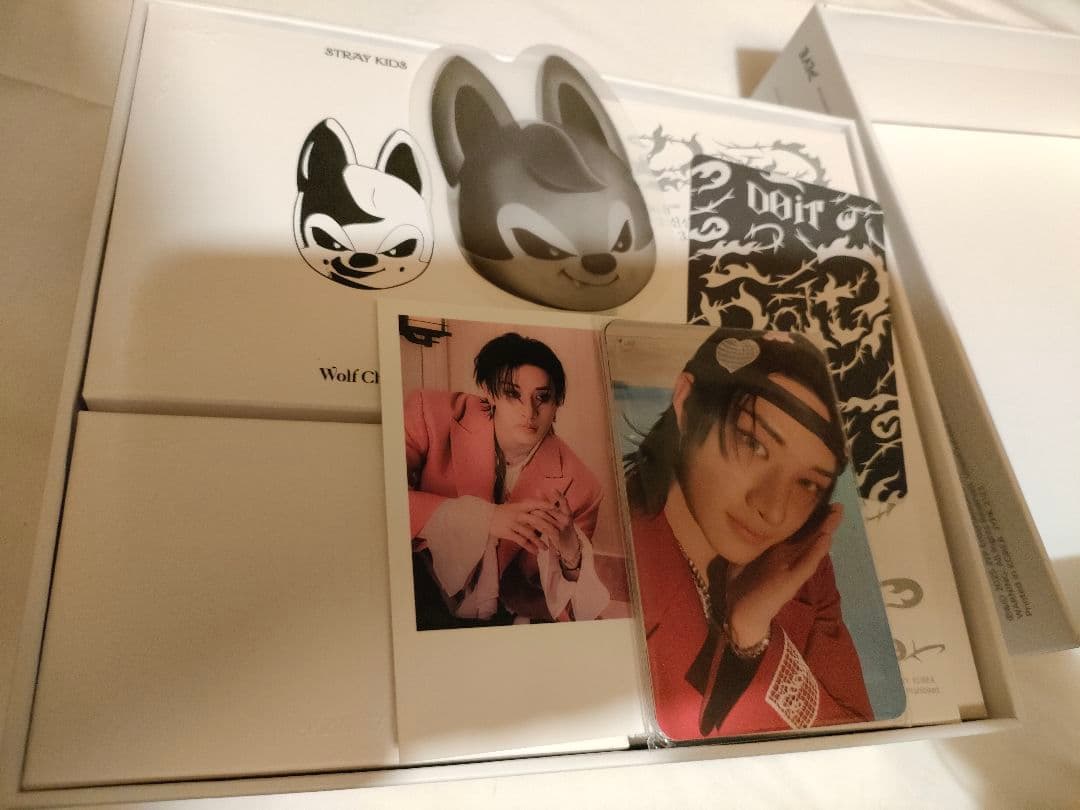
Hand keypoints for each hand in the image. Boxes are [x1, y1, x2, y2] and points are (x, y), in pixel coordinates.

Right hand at [488, 499, 556, 554]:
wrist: (486, 517)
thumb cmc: (503, 512)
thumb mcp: (515, 507)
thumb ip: (528, 508)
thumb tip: (542, 509)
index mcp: (521, 506)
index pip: (536, 504)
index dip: (546, 506)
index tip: (556, 510)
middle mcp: (518, 514)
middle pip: (536, 521)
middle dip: (548, 529)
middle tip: (557, 535)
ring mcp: (513, 523)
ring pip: (529, 533)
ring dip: (539, 541)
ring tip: (546, 548)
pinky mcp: (508, 532)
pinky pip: (521, 541)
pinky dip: (529, 547)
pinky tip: (535, 552)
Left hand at [538, 487, 579, 567]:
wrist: (568, 545)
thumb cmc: (560, 526)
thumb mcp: (557, 515)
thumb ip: (547, 504)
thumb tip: (537, 490)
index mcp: (568, 513)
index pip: (564, 502)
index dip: (559, 496)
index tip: (552, 488)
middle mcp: (566, 520)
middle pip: (552, 510)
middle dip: (541, 507)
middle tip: (530, 504)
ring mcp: (562, 529)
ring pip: (548, 520)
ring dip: (538, 516)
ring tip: (529, 513)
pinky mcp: (557, 537)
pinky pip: (545, 530)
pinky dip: (538, 526)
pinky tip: (531, 524)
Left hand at [725, 504, 842, 647]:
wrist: (739, 614)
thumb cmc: (741, 587)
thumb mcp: (742, 559)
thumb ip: (747, 544)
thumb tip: (741, 524)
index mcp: (779, 554)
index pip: (798, 533)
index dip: (809, 518)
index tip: (820, 501)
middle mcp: (789, 559)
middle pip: (810, 537)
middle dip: (824, 521)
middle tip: (838, 504)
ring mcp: (792, 570)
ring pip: (813, 548)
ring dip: (825, 531)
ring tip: (836, 516)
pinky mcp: (791, 581)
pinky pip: (806, 565)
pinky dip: (816, 552)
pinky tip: (825, 540)